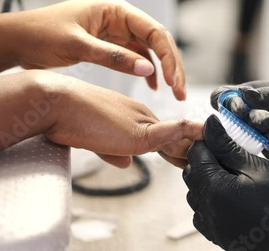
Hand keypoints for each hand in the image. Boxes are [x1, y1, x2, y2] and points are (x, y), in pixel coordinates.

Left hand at [8, 0, 185, 99]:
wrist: (17, 40)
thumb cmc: (40, 34)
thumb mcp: (77, 46)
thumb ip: (114, 58)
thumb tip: (147, 70)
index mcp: (114, 9)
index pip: (154, 31)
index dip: (168, 57)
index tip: (173, 80)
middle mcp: (119, 17)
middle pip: (158, 40)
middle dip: (172, 66)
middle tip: (180, 90)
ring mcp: (115, 30)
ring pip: (150, 49)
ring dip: (163, 69)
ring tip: (173, 91)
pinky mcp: (110, 42)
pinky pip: (136, 55)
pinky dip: (146, 70)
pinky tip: (152, 85)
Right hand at [44, 72, 201, 166]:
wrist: (55, 104)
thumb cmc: (68, 119)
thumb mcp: (95, 139)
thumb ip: (113, 152)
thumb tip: (126, 164)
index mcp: (133, 115)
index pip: (163, 135)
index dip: (178, 149)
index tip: (189, 158)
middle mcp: (142, 115)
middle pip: (175, 138)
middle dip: (191, 151)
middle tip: (209, 159)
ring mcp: (142, 122)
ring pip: (177, 139)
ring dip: (193, 149)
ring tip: (213, 154)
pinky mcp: (137, 132)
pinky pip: (169, 133)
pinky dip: (188, 134)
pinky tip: (203, 134)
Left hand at [183, 115, 268, 250]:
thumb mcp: (258, 167)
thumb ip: (228, 147)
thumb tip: (209, 125)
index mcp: (216, 190)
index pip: (195, 156)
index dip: (207, 142)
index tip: (221, 138)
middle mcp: (208, 210)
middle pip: (192, 175)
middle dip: (206, 160)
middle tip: (231, 155)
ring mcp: (211, 226)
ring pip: (195, 194)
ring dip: (207, 180)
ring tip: (234, 176)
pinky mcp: (218, 236)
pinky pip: (203, 213)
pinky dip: (211, 200)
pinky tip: (231, 195)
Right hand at [211, 81, 268, 164]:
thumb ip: (268, 95)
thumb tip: (243, 94)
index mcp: (250, 96)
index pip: (224, 97)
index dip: (225, 102)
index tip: (239, 108)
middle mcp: (250, 116)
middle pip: (234, 120)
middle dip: (250, 120)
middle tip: (267, 119)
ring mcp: (259, 134)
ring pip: (250, 138)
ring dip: (265, 133)